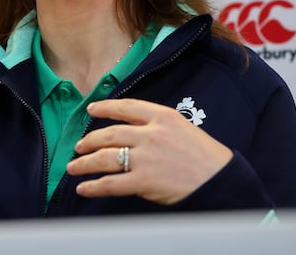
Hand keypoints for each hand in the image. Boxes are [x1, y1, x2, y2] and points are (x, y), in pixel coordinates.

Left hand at [66, 98, 231, 204]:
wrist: (221, 181)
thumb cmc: (207, 158)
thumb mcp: (184, 129)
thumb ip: (159, 127)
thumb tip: (133, 134)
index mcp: (162, 116)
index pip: (126, 107)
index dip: (105, 107)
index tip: (91, 109)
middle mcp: (151, 133)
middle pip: (110, 134)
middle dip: (89, 140)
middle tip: (79, 146)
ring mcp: (146, 157)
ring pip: (105, 157)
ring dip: (85, 163)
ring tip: (74, 167)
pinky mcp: (144, 180)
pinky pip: (111, 183)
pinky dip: (94, 186)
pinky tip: (84, 188)